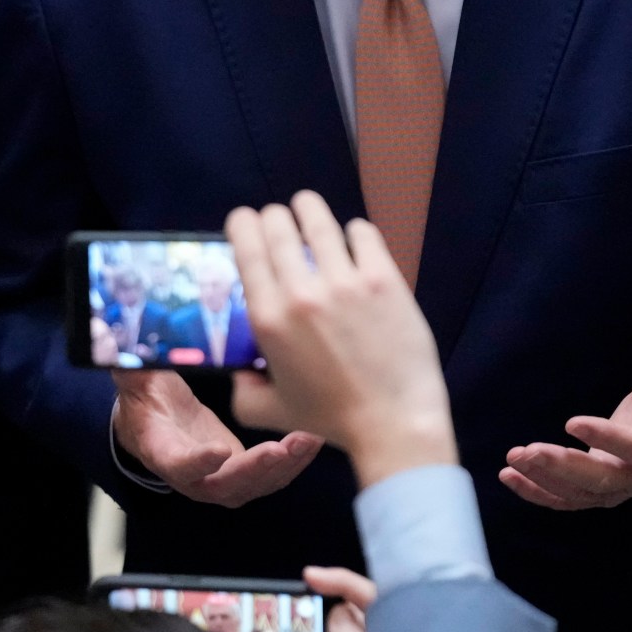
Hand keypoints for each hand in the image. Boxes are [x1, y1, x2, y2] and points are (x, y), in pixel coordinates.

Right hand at [115, 369, 321, 506]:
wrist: (158, 421)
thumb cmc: (147, 399)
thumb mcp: (136, 381)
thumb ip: (132, 367)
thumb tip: (114, 343)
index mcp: (162, 452)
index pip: (178, 464)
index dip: (197, 462)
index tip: (218, 452)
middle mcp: (193, 476)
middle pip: (224, 484)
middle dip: (255, 469)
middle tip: (279, 450)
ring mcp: (222, 478)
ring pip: (255, 484)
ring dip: (284, 466)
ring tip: (307, 440)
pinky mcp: (245, 472)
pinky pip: (273, 474)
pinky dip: (295, 460)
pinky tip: (315, 436)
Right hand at [228, 192, 455, 487]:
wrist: (394, 421)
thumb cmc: (333, 419)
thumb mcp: (272, 412)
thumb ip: (243, 391)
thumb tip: (237, 370)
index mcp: (268, 318)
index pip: (245, 245)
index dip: (242, 224)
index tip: (247, 224)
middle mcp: (300, 292)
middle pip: (277, 223)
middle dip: (274, 216)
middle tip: (281, 223)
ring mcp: (344, 282)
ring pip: (317, 218)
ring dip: (309, 209)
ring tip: (309, 209)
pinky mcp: (383, 278)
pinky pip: (362, 233)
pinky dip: (354, 232)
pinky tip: (353, 241)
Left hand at [502, 303, 631, 509]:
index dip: (608, 438)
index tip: (570, 422)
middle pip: (605, 480)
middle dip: (565, 468)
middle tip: (529, 451)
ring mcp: (622, 484)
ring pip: (582, 494)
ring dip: (545, 481)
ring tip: (514, 459)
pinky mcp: (602, 486)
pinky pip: (569, 498)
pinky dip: (539, 492)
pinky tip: (510, 476)